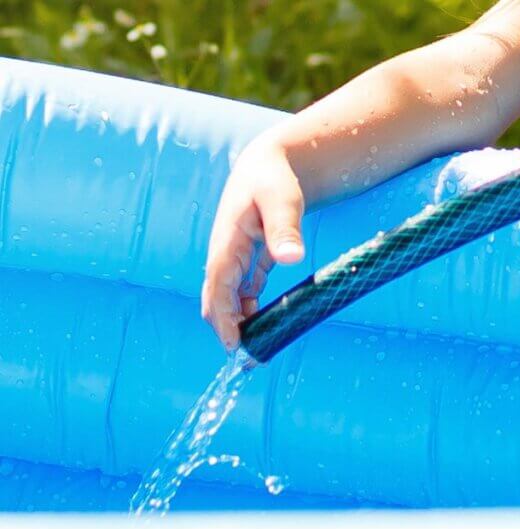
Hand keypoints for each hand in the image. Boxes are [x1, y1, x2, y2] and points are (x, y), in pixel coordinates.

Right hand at [201, 135, 306, 350]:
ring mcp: (234, 258)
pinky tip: (263, 328)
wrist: (270, 164)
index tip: (233, 345)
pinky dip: (248, 311)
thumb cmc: (276, 179)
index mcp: (227, 241)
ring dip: (238, 324)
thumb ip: (286, 227)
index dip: (222, 317)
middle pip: (215, 299)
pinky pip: (242, 292)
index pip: (218, 286)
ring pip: (227, 299)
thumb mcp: (283, 200)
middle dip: (226, 329)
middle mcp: (225, 253)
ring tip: (258, 352)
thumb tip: (290, 258)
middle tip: (248, 362)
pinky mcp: (247, 260)